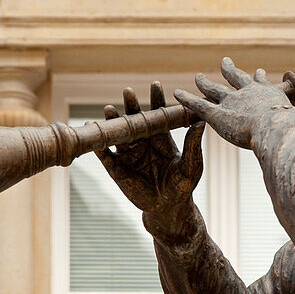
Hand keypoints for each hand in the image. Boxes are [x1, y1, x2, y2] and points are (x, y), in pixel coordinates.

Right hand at [95, 82, 205, 226]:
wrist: (169, 207)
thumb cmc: (183, 184)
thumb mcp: (191, 163)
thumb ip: (193, 143)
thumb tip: (201, 122)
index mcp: (161, 137)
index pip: (158, 113)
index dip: (156, 99)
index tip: (156, 85)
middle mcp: (143, 141)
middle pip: (135, 119)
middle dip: (131, 105)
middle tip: (128, 91)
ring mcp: (129, 154)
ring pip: (119, 133)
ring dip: (113, 120)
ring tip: (109, 109)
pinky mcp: (117, 168)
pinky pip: (105, 155)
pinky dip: (98, 145)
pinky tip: (93, 134)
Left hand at [174, 58, 291, 149]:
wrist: (276, 127)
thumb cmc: (289, 130)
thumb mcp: (294, 127)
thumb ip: (293, 134)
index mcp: (267, 94)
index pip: (261, 84)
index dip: (259, 78)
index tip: (258, 71)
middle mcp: (248, 93)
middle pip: (236, 78)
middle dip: (230, 70)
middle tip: (225, 62)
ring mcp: (231, 102)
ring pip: (214, 89)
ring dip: (204, 83)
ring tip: (197, 77)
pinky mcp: (216, 114)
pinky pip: (198, 104)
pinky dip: (187, 99)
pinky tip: (177, 93)